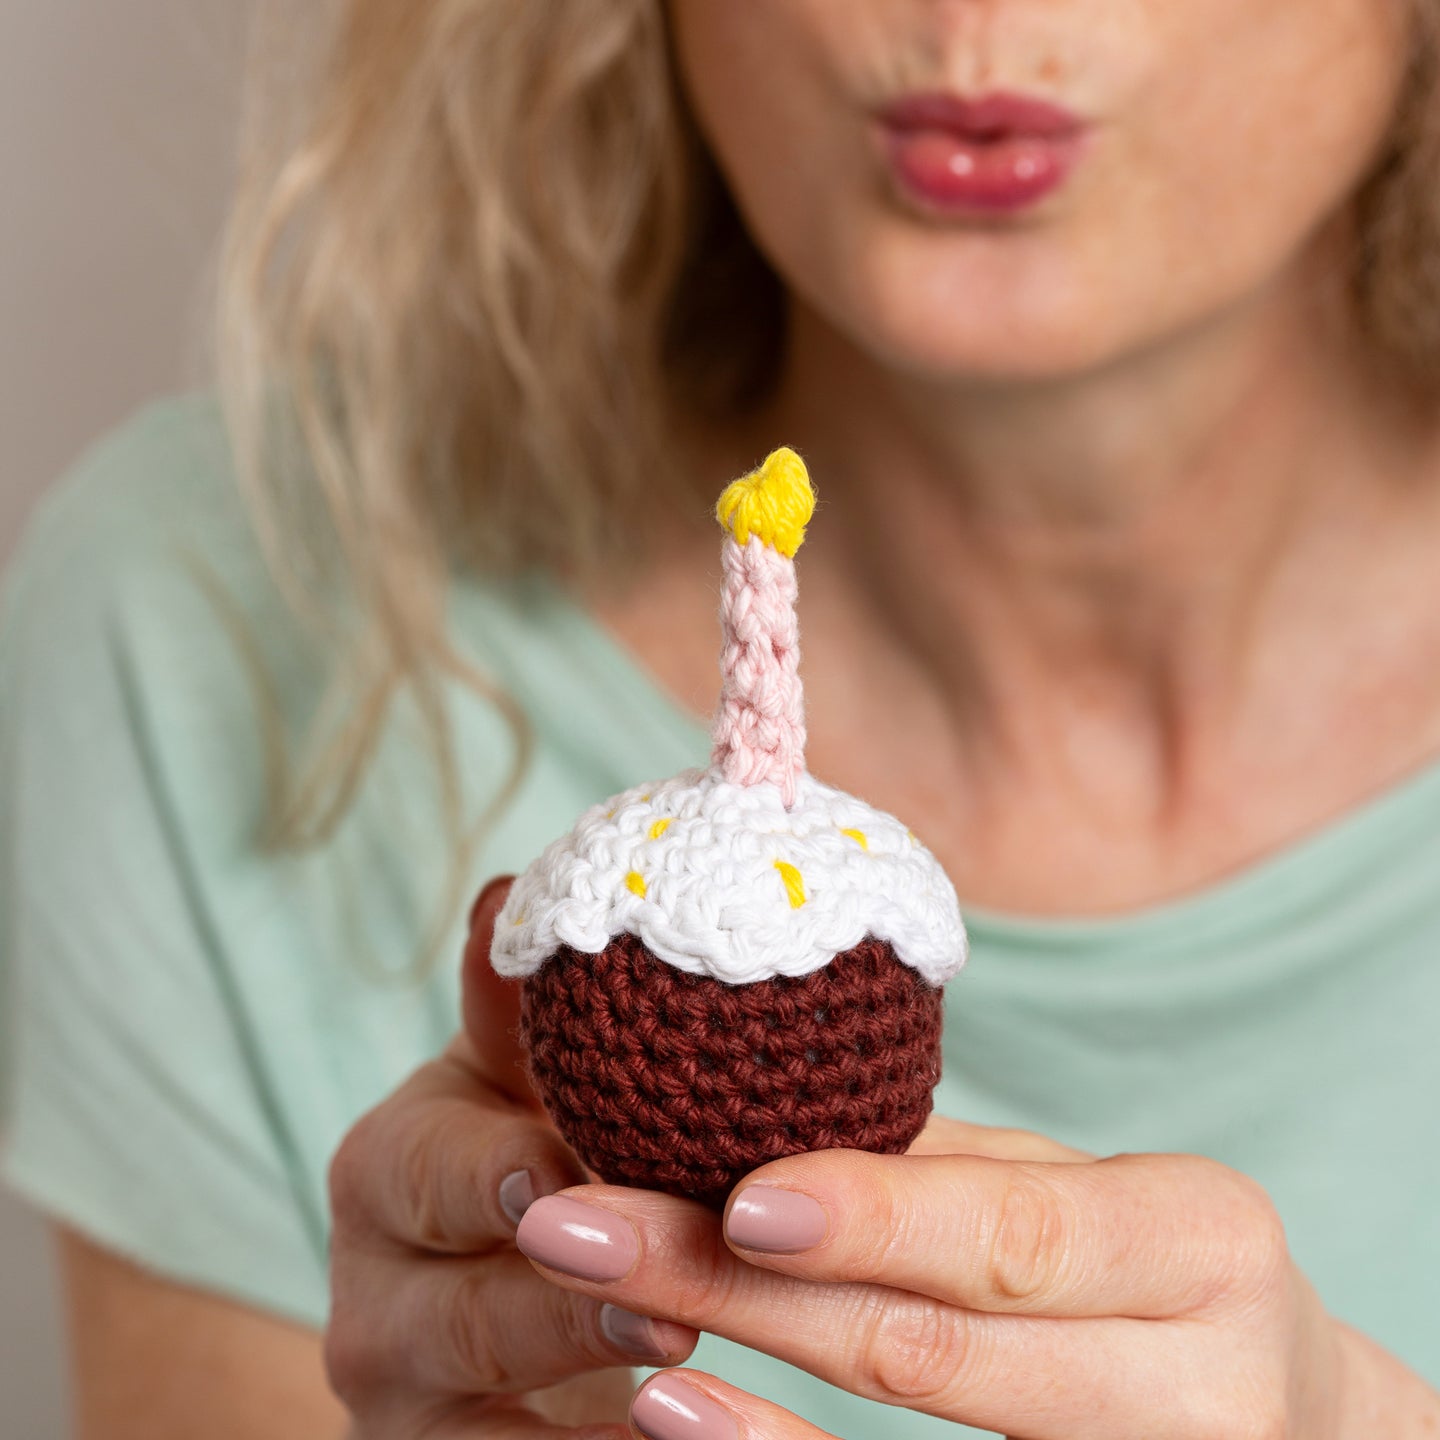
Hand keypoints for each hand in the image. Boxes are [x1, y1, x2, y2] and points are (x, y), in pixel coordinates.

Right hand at [323, 878, 698, 1438]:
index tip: (565, 1172)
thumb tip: (508, 890)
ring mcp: (407, 1400)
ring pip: (491, 1413)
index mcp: (386, 1173)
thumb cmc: (521, 1147)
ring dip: (590, 1388)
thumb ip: (512, 1005)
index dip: (500, 1173)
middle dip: (565, 1300)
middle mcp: (373, 1295)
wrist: (504, 1294)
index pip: (429, 1172)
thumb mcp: (514, 1079)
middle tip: (667, 1293)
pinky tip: (677, 1435)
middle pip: (465, 1311)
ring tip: (688, 1361)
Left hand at [512, 1117, 1436, 1439]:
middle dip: (741, 1282)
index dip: (880, 1216)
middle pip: (939, 1345)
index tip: (738, 1193)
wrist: (1276, 1409)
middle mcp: (1206, 1383)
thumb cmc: (1145, 1268)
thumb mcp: (1075, 1192)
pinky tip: (679, 1409)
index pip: (1022, 1233)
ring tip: (607, 1318)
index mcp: (1205, 1242)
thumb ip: (939, 1167)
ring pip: (919, 1437)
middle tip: (581, 1226)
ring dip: (745, 1385)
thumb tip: (738, 1102)